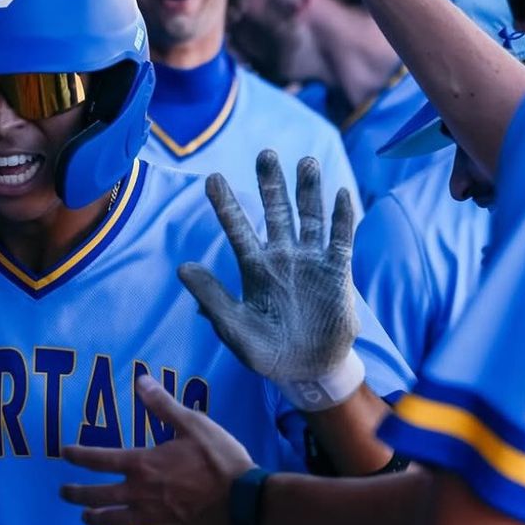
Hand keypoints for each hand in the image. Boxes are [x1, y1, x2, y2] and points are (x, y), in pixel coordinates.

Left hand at [60, 375, 254, 524]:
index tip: (64, 453)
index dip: (79, 456)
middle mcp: (140, 494)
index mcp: (143, 465)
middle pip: (98, 496)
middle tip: (64, 493)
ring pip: (114, 522)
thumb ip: (164, 405)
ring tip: (86, 518)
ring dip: (96, 519)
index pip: (100, 460)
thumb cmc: (219, 460)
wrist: (245, 503)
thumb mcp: (193, 424)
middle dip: (77, 494)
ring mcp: (152, 519)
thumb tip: (141, 381)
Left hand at [178, 151, 360, 402]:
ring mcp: (311, 261)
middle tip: (265, 153)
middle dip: (272, 183)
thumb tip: (181, 267)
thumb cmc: (265, 351)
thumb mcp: (233, 326)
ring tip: (307, 161)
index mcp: (254, 267)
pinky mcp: (338, 272)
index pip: (237, 228)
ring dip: (309, 190)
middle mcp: (282, 257)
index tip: (211, 178)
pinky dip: (342, 217)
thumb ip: (211, 296)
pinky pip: (341, 240)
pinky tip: (341, 194)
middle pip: (277, 212)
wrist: (305, 370)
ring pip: (310, 218)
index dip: (225, 203)